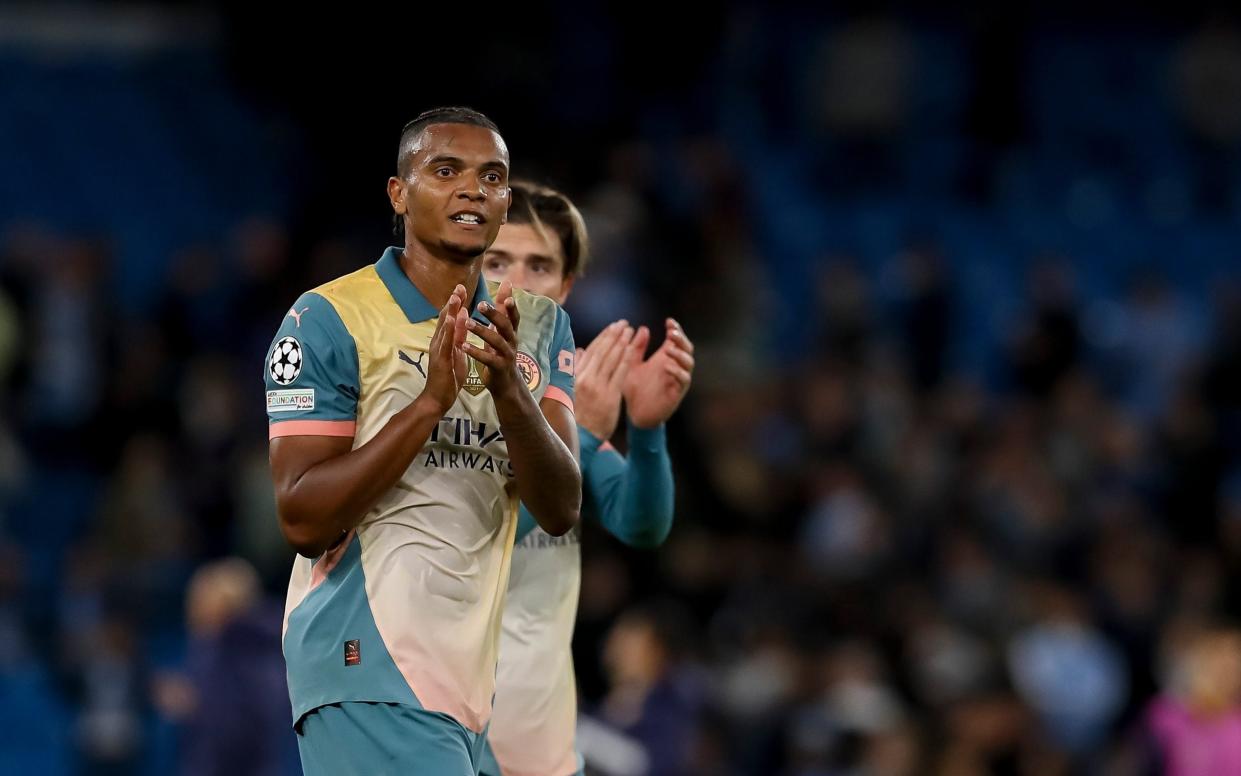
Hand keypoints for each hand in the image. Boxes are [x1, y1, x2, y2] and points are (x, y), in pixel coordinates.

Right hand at [419, 284, 468, 412]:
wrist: (438, 398)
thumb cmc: (448, 377)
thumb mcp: (457, 352)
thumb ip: (459, 336)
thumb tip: (464, 318)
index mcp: (444, 340)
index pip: (450, 318)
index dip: (455, 303)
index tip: (462, 288)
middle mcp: (439, 342)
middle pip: (446, 318)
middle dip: (453, 302)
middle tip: (460, 286)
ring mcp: (438, 350)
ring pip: (445, 328)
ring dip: (450, 312)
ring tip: (456, 297)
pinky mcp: (441, 360)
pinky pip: (445, 343)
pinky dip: (449, 330)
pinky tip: (453, 320)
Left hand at [464, 280, 523, 401]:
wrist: (505, 383)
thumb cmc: (501, 352)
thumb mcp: (502, 330)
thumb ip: (503, 309)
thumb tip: (507, 284)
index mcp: (511, 332)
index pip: (513, 316)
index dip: (512, 307)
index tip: (507, 295)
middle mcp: (512, 342)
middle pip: (505, 326)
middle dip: (494, 315)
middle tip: (481, 304)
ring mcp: (507, 356)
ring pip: (496, 341)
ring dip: (482, 331)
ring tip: (467, 323)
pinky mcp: (499, 368)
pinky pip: (488, 359)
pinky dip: (475, 352)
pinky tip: (463, 346)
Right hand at [574, 320, 645, 439]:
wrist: (582, 436)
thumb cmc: (576, 413)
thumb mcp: (570, 389)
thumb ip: (575, 369)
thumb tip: (578, 350)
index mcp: (574, 376)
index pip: (590, 350)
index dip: (603, 336)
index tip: (612, 326)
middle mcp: (584, 378)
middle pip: (601, 351)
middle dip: (614, 335)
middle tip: (624, 323)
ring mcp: (597, 387)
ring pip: (610, 359)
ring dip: (621, 342)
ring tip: (630, 331)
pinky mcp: (609, 396)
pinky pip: (619, 373)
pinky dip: (626, 359)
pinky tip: (632, 349)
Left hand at [623, 318, 693, 428]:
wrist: (635, 414)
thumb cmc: (633, 389)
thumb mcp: (631, 365)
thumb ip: (636, 349)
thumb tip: (643, 328)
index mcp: (665, 357)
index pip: (676, 339)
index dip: (676, 329)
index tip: (669, 321)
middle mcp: (674, 366)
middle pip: (687, 348)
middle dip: (681, 339)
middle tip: (672, 333)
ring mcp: (677, 379)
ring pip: (689, 363)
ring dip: (680, 354)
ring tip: (669, 349)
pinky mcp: (677, 392)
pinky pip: (684, 380)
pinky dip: (678, 372)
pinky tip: (667, 367)